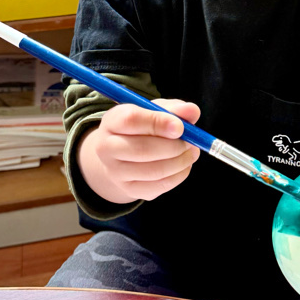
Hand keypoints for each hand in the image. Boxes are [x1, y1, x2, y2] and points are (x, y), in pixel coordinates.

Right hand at [78, 99, 200, 203]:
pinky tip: (184, 164)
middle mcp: (107, 147)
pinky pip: (160, 185)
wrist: (122, 155)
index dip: (158, 123)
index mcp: (112, 121)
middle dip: (174, 146)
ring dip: (180, 161)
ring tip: (190, 151)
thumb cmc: (143, 127)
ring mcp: (116, 172)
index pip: (131, 120)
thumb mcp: (155, 111)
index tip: (180, 127)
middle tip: (190, 142)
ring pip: (154, 170)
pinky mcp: (130, 189)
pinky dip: (179, 174)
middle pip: (142, 149)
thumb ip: (174, 109)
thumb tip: (192, 111)